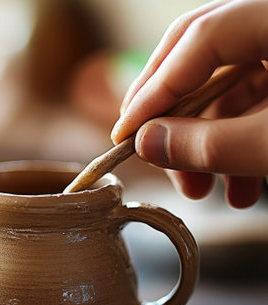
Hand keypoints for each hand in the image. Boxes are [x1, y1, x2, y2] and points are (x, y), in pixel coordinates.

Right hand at [111, 0, 267, 207]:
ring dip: (205, 146)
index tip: (123, 136)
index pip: (196, 41)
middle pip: (200, 61)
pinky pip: (252, 104)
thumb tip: (145, 144)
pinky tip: (238, 189)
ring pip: (225, 92)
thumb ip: (209, 144)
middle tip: (156, 162)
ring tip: (201, 192)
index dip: (152, 92)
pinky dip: (236, 145)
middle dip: (174, 121)